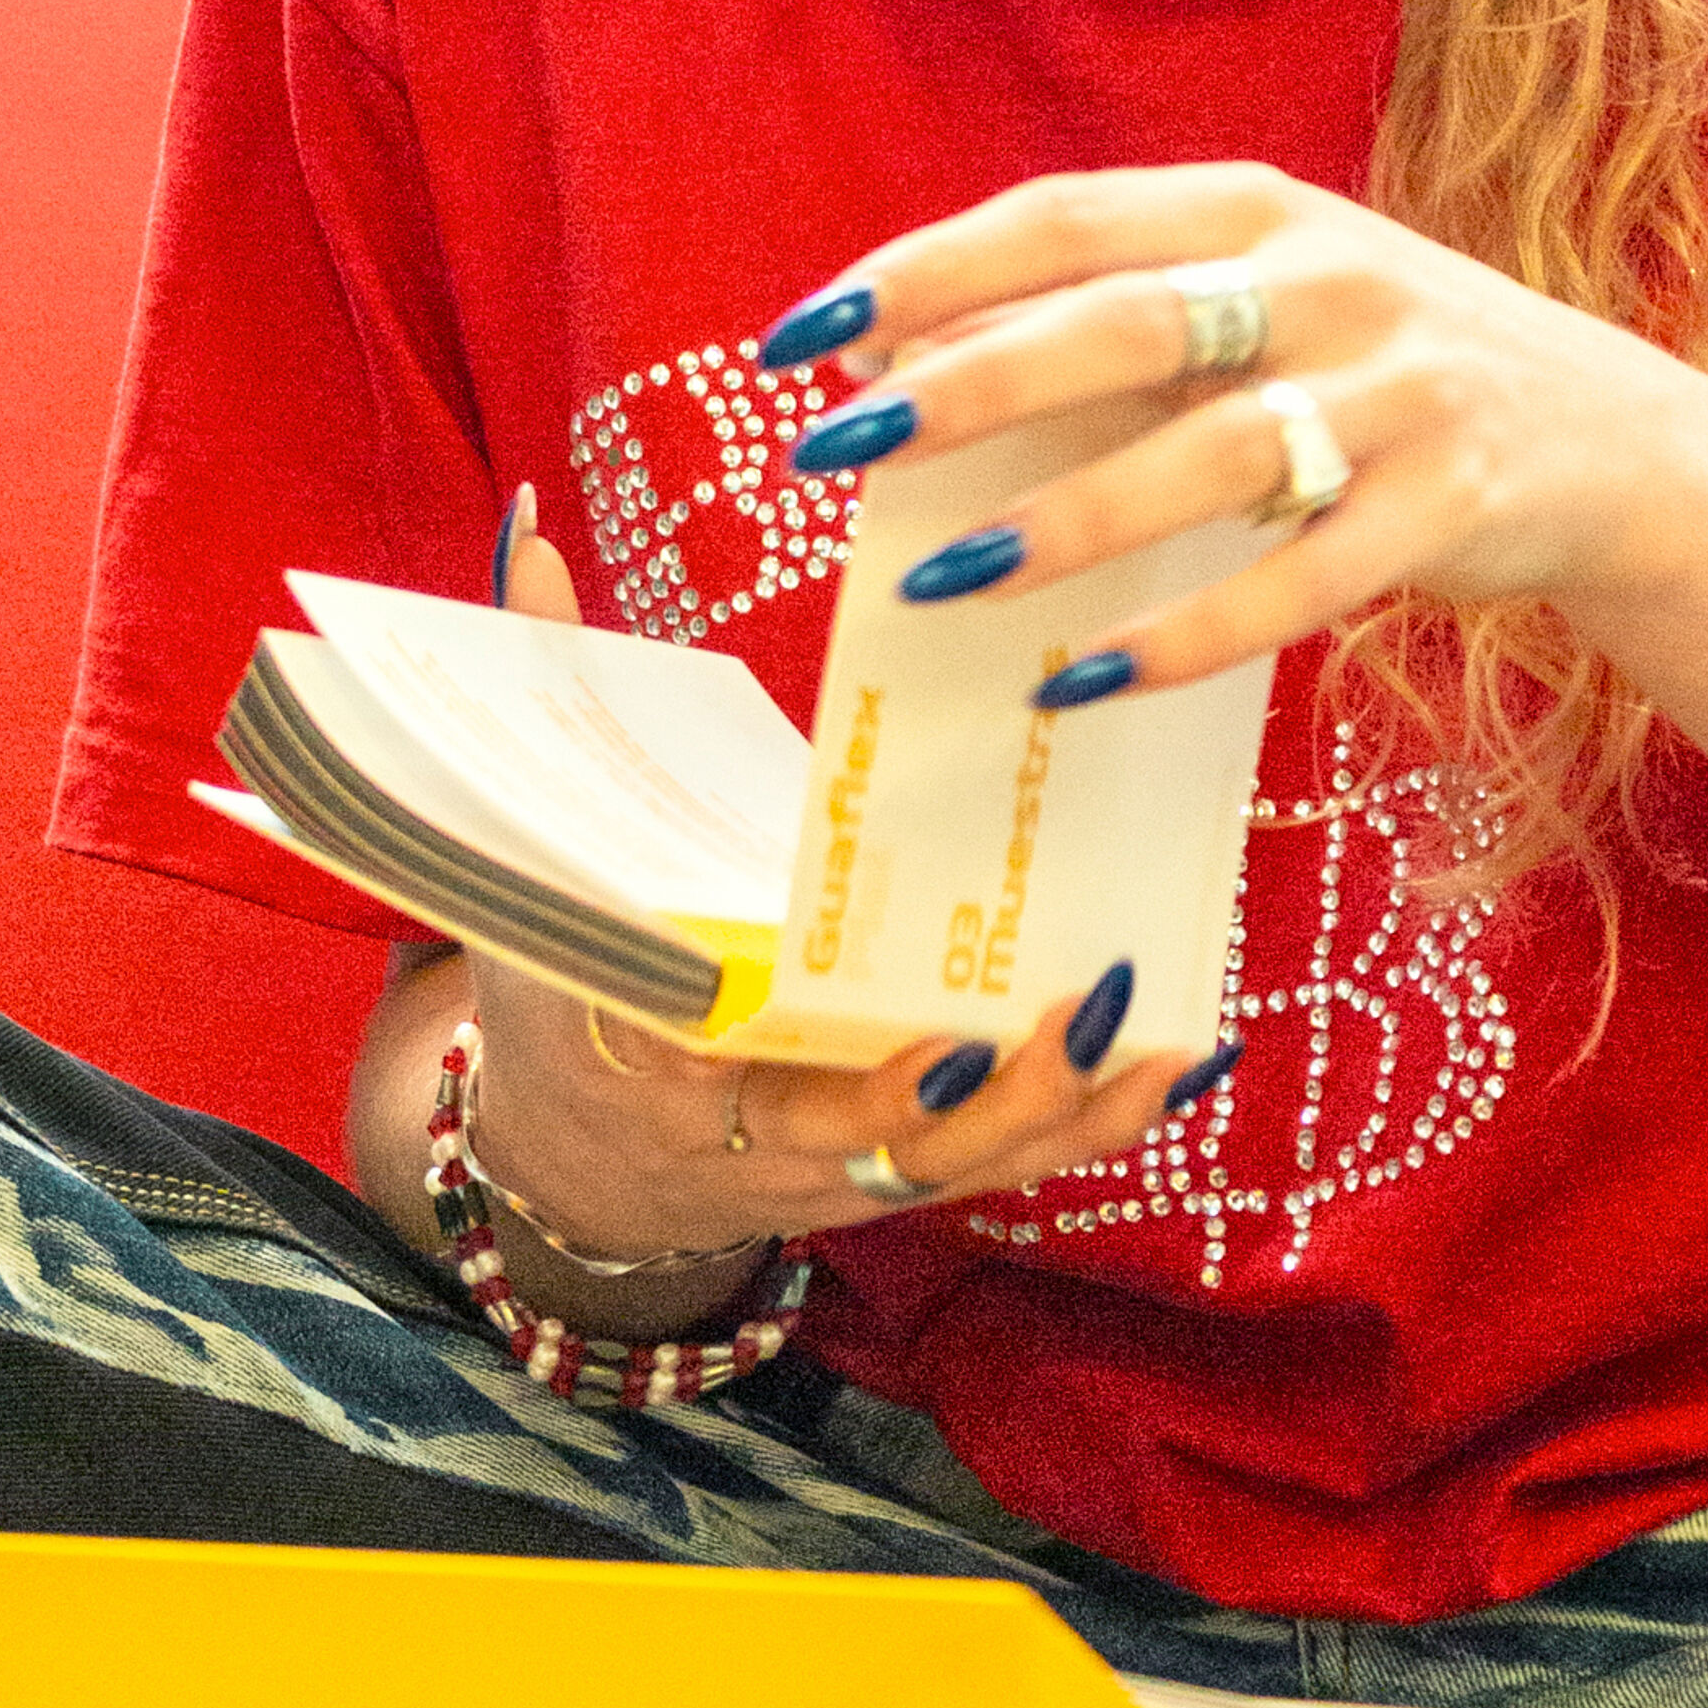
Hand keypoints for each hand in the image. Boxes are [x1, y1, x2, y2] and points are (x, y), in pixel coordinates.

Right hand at [351, 496, 1235, 1335]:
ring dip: (1069, 1111)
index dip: (851, 1076)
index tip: (939, 1041)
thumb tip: (534, 530)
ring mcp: (834, 1169)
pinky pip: (999, 1165)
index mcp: (653, 1059)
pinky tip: (1175, 1061)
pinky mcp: (893, 1177)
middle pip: (888, 1142)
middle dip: (994, 1094)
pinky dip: (1087, 1124)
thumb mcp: (532, 861)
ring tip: (1167, 1040)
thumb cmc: (565, 983)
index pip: (747, 1074)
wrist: (575, 1153)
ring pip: (962, 1165)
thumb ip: (545, 701)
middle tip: (1086, 1009)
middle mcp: (753, 1135)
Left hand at [764, 164, 1707, 702]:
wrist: (1606, 439)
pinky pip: (1304, 578)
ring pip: (1212, 453)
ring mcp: (1398, 390)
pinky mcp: (1451, 502)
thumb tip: (908, 377)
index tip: (806, 334)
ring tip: (947, 580)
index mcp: (1252, 210)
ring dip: (1069, 517)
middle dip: (970, 382)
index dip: (930, 269)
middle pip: (1125, 319)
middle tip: (839, 449)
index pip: (1064, 216)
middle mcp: (1324, 279)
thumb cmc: (1374, 375)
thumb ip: (1114, 329)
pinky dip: (1189, 633)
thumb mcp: (1257, 315)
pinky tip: (1085, 681)